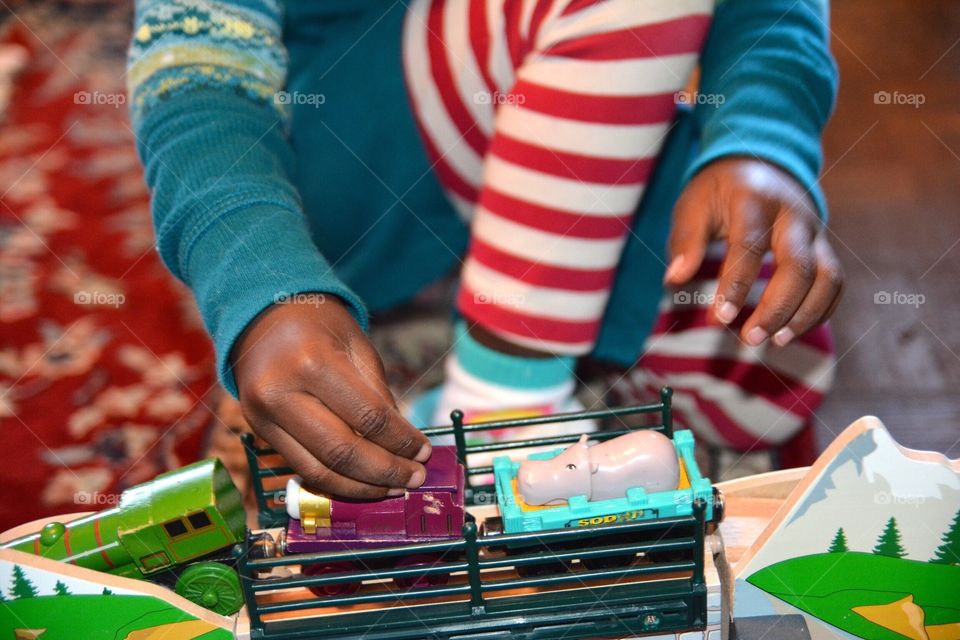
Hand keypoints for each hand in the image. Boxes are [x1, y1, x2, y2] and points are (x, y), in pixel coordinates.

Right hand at [231, 296, 430, 497]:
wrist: (262, 316)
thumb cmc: (319, 325)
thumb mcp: (358, 344)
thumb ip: (379, 394)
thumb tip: (403, 443)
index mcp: (312, 362)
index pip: (368, 417)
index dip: (401, 441)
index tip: (424, 452)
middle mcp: (281, 393)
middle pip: (342, 451)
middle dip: (385, 471)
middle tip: (415, 477)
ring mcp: (263, 416)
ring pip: (319, 470)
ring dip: (362, 487)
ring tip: (394, 487)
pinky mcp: (258, 431)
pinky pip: (302, 467)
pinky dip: (336, 481)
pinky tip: (363, 482)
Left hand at [665, 157, 842, 346]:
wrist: (763, 164)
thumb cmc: (720, 190)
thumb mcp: (694, 203)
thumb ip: (685, 241)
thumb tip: (674, 280)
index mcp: (755, 200)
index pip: (750, 247)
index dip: (736, 286)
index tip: (718, 319)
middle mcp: (793, 216)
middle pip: (799, 266)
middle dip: (777, 308)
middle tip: (750, 338)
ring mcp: (815, 232)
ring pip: (827, 277)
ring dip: (806, 315)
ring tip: (776, 342)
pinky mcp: (825, 247)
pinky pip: (835, 284)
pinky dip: (819, 311)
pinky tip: (791, 331)